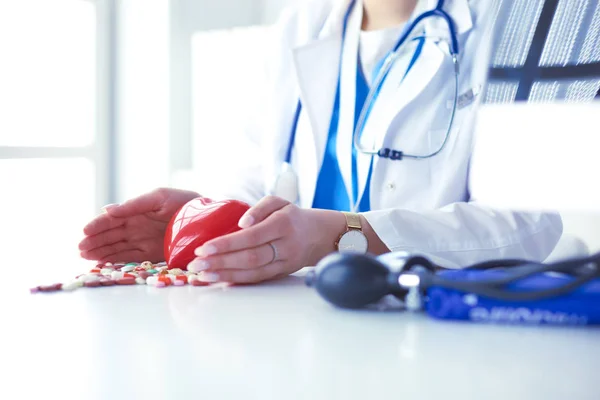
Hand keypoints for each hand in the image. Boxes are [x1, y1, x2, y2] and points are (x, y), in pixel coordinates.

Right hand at [78, 188, 199, 262]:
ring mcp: (143, 241)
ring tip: (86, 257)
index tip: (85, 231)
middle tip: (80, 249)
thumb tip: (107, 209)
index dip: (98, 225)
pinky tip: (104, 263)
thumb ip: (134, 205)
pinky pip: (131, 258)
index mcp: (137, 211)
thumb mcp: (158, 198)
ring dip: (102, 252)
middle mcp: (137, 227)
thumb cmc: (184, 202)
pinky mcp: (152, 254)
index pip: (112, 219)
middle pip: (111, 235)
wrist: (207, 219)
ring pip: (117, 248)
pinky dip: (118, 261)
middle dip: (95, 241)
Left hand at [186, 196, 346, 283]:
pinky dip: (237, 281)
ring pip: (253, 272)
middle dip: (220, 262)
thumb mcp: (280, 201)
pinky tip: (219, 281)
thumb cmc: (293, 216)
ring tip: (201, 275)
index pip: (252, 236)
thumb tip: (241, 223)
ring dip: (225, 275)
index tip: (204, 247)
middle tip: (195, 264)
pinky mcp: (281, 273)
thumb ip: (260, 207)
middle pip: (250, 258)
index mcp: (283, 224)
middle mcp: (286, 246)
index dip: (227, 244)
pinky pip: (257, 279)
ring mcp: (285, 263)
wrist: (320, 235)